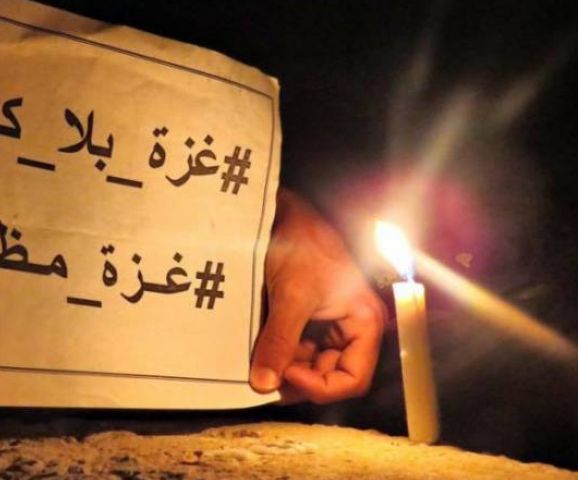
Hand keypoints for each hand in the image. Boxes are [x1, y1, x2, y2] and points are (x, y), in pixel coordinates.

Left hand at [250, 187, 386, 403]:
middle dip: (297, 380)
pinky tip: (257, 354)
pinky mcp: (307, 320)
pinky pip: (295, 349)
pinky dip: (277, 354)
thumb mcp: (291, 296)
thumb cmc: (300, 245)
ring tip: (256, 366)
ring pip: (309, 365)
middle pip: (329, 376)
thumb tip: (263, 384)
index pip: (353, 379)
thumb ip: (279, 341)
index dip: (320, 386)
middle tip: (262, 379)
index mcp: (364, 323)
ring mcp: (328, 325)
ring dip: (284, 369)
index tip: (286, 374)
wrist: (283, 213)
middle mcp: (351, 329)